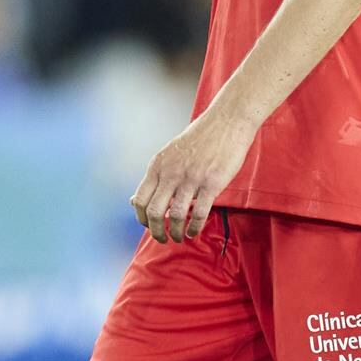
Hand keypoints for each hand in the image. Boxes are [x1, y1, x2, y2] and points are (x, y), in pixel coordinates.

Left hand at [131, 111, 254, 243]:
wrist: (226, 122)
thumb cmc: (199, 140)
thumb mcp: (169, 154)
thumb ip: (156, 176)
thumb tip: (134, 200)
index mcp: (158, 165)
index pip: (140, 200)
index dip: (142, 219)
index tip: (149, 226)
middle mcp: (171, 173)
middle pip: (154, 212)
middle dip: (156, 231)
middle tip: (162, 238)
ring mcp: (191, 178)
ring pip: (176, 216)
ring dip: (175, 232)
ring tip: (179, 237)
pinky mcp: (211, 183)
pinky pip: (198, 213)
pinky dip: (194, 228)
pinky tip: (194, 232)